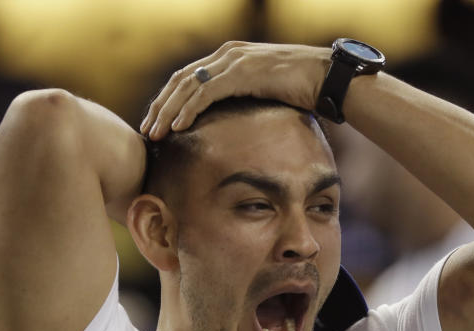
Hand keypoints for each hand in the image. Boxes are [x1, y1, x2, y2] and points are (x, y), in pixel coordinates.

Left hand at [140, 42, 328, 140]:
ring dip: (168, 111)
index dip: (169, 100)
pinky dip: (189, 111)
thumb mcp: (266, 91)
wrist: (327, 78)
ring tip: (155, 132)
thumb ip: (245, 97)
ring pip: (188, 86)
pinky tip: (178, 127)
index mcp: (230, 57)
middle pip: (181, 80)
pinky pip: (207, 93)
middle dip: (161, 106)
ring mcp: (234, 62)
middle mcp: (227, 54)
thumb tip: (232, 121)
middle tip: (146, 130)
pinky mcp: (242, 73)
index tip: (157, 122)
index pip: (189, 77)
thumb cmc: (303, 88)